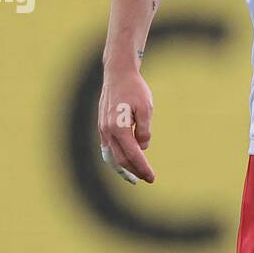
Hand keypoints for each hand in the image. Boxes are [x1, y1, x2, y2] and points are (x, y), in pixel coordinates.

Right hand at [98, 66, 155, 182]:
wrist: (118, 74)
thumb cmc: (134, 89)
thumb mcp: (146, 108)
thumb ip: (144, 130)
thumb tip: (142, 148)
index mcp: (119, 127)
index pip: (133, 155)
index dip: (143, 168)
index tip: (152, 178)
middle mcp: (107, 130)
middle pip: (121, 160)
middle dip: (134, 171)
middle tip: (148, 178)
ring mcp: (102, 129)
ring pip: (111, 156)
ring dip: (123, 169)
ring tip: (134, 178)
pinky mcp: (102, 126)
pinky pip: (107, 148)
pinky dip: (115, 159)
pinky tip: (123, 164)